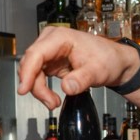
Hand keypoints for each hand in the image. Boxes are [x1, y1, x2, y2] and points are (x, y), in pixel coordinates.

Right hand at [16, 27, 139, 109]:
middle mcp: (51, 41)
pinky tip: (52, 98)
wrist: (116, 62)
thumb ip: (82, 79)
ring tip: (53, 102)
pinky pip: (38, 76)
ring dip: (39, 90)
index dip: (27, 72)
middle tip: (50, 103)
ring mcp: (49, 51)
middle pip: (30, 64)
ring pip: (32, 72)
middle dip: (36, 86)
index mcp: (60, 37)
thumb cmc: (108, 59)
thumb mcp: (98, 71)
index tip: (24, 89)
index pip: (36, 54)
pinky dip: (42, 88)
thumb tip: (67, 87)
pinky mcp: (51, 61)